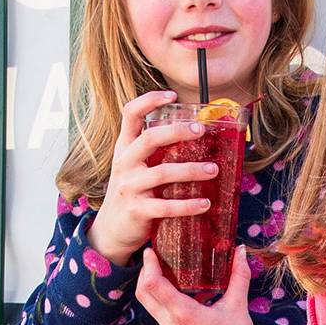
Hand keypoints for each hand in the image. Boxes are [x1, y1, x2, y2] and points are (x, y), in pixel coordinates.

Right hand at [87, 91, 218, 265]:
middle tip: (202, 130)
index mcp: (125, 148)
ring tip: (214, 169)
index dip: (149, 100)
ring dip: (191, 170)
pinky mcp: (137, 211)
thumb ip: (155, 149)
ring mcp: (129, 187)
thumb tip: (194, 130)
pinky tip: (205, 203)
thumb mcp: (135, 165)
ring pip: (162, 173)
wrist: (111, 230)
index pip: (129, 114)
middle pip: (149, 139)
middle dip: (178, 131)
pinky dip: (187, 205)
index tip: (172, 94)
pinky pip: (166, 206)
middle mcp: (124, 163)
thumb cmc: (132, 190)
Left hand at [136, 246, 256, 324]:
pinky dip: (163, 301)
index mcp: (184, 315)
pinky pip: (161, 317)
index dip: (148, 265)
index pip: (154, 286)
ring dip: (152, 288)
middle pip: (143, 295)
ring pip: (150, 307)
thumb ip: (239, 275)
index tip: (150, 251)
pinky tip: (180, 294)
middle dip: (144, 273)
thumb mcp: (238, 305)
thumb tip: (241, 250)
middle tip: (153, 257)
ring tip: (165, 271)